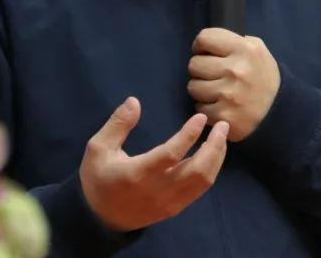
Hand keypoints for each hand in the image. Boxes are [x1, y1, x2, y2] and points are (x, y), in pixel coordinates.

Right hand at [79, 97, 228, 231]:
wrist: (99, 219)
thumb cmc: (98, 179)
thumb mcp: (97, 149)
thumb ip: (117, 124)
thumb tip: (134, 101)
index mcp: (137, 174)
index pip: (171, 155)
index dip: (189, 135)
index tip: (201, 118)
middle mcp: (158, 191)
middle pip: (197, 171)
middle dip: (214, 146)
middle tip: (222, 125)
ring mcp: (169, 203)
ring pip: (203, 181)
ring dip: (217, 157)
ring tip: (221, 137)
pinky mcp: (175, 209)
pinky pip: (200, 190)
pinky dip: (211, 170)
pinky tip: (212, 154)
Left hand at [188, 28, 280, 141]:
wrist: (278, 109)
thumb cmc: (262, 75)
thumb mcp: (257, 49)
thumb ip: (234, 41)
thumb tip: (208, 44)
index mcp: (244, 49)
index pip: (204, 38)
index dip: (201, 45)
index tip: (205, 53)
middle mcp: (236, 70)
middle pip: (194, 64)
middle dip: (201, 69)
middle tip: (212, 74)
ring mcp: (228, 94)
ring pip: (192, 86)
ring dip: (201, 89)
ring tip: (215, 90)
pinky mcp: (223, 115)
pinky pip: (199, 107)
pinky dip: (206, 107)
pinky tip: (218, 105)